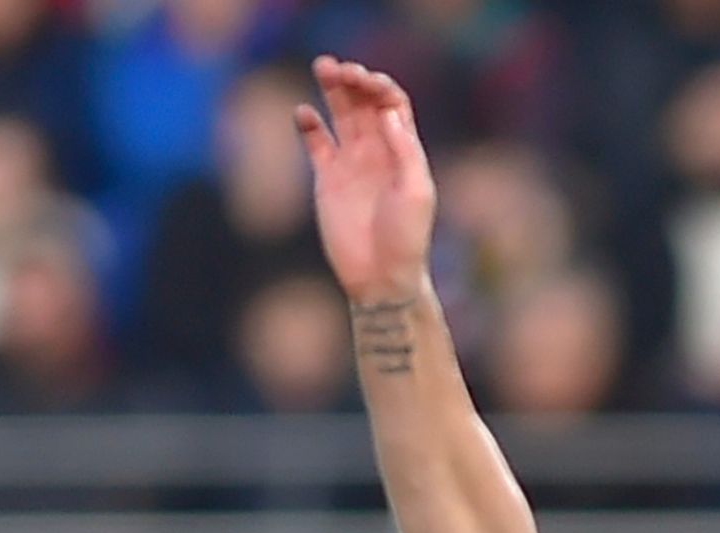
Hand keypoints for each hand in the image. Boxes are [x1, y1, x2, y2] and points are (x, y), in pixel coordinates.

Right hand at [299, 55, 436, 304]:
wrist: (382, 277)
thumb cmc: (406, 238)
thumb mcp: (416, 191)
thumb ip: (404, 149)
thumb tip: (387, 111)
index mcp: (403, 150)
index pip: (392, 103)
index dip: (379, 85)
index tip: (366, 80)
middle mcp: (378, 151)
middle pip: (365, 101)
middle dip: (353, 80)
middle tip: (338, 69)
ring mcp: (352, 163)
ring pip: (341, 113)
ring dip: (332, 88)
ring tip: (323, 68)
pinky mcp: (327, 179)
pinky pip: (316, 141)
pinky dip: (309, 123)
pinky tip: (304, 113)